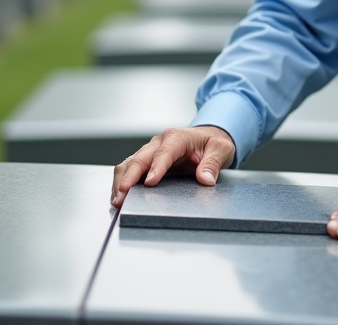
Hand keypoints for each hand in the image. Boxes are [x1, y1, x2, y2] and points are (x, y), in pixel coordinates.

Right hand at [109, 126, 235, 207]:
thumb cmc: (212, 143)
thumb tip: (205, 179)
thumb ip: (212, 164)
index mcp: (177, 137)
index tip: (149, 183)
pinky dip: (123, 182)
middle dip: (129, 178)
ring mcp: (151, 151)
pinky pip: (130, 169)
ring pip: (129, 163)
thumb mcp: (221, 150)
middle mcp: (159, 142)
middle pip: (139, 159)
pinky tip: (119, 195)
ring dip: (121, 181)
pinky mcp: (147, 160)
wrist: (208, 138)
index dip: (156, 168)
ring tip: (117, 200)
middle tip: (122, 197)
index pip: (164, 153)